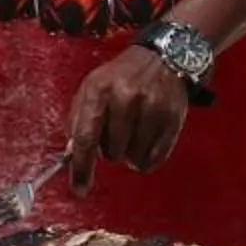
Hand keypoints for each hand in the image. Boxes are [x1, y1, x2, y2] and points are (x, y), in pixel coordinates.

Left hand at [66, 47, 191, 187]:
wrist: (162, 57)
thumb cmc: (121, 76)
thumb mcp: (92, 87)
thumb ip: (78, 120)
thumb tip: (73, 156)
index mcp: (100, 89)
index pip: (86, 137)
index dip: (81, 167)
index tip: (80, 189)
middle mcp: (127, 97)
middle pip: (111, 151)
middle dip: (109, 150)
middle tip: (116, 132)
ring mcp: (153, 108)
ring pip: (133, 158)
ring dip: (130, 153)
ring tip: (133, 131)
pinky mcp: (173, 119)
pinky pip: (155, 159)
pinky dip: (147, 157)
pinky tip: (146, 140)